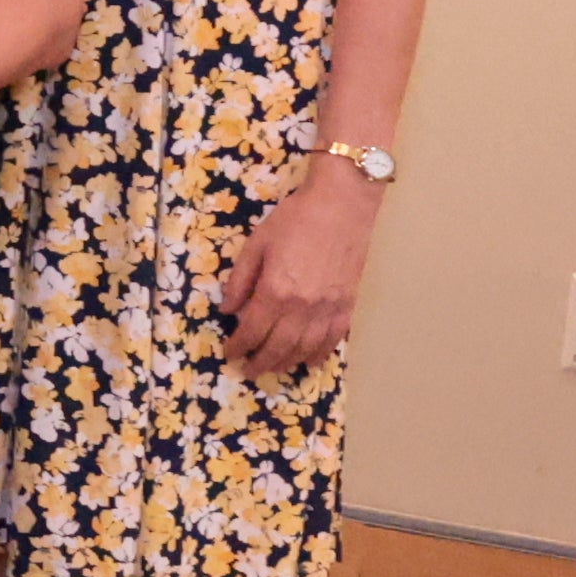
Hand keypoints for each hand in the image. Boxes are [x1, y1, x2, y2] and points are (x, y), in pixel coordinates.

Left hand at [221, 161, 381, 372]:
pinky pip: (333, 339)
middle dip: (260, 362)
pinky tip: (309, 361)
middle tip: (248, 370)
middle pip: (278, 346)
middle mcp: (303, 307)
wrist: (343, 205)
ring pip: (305, 348)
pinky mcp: (348, 304)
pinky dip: (319, 354)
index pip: (253, 330)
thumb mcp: (257, 244)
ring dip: (287, 362)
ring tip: (273, 368)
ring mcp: (329, 308)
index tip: (230, 353)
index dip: (239, 346)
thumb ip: (240, 280)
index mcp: (276, 291)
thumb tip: (227, 310)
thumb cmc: (296, 219)